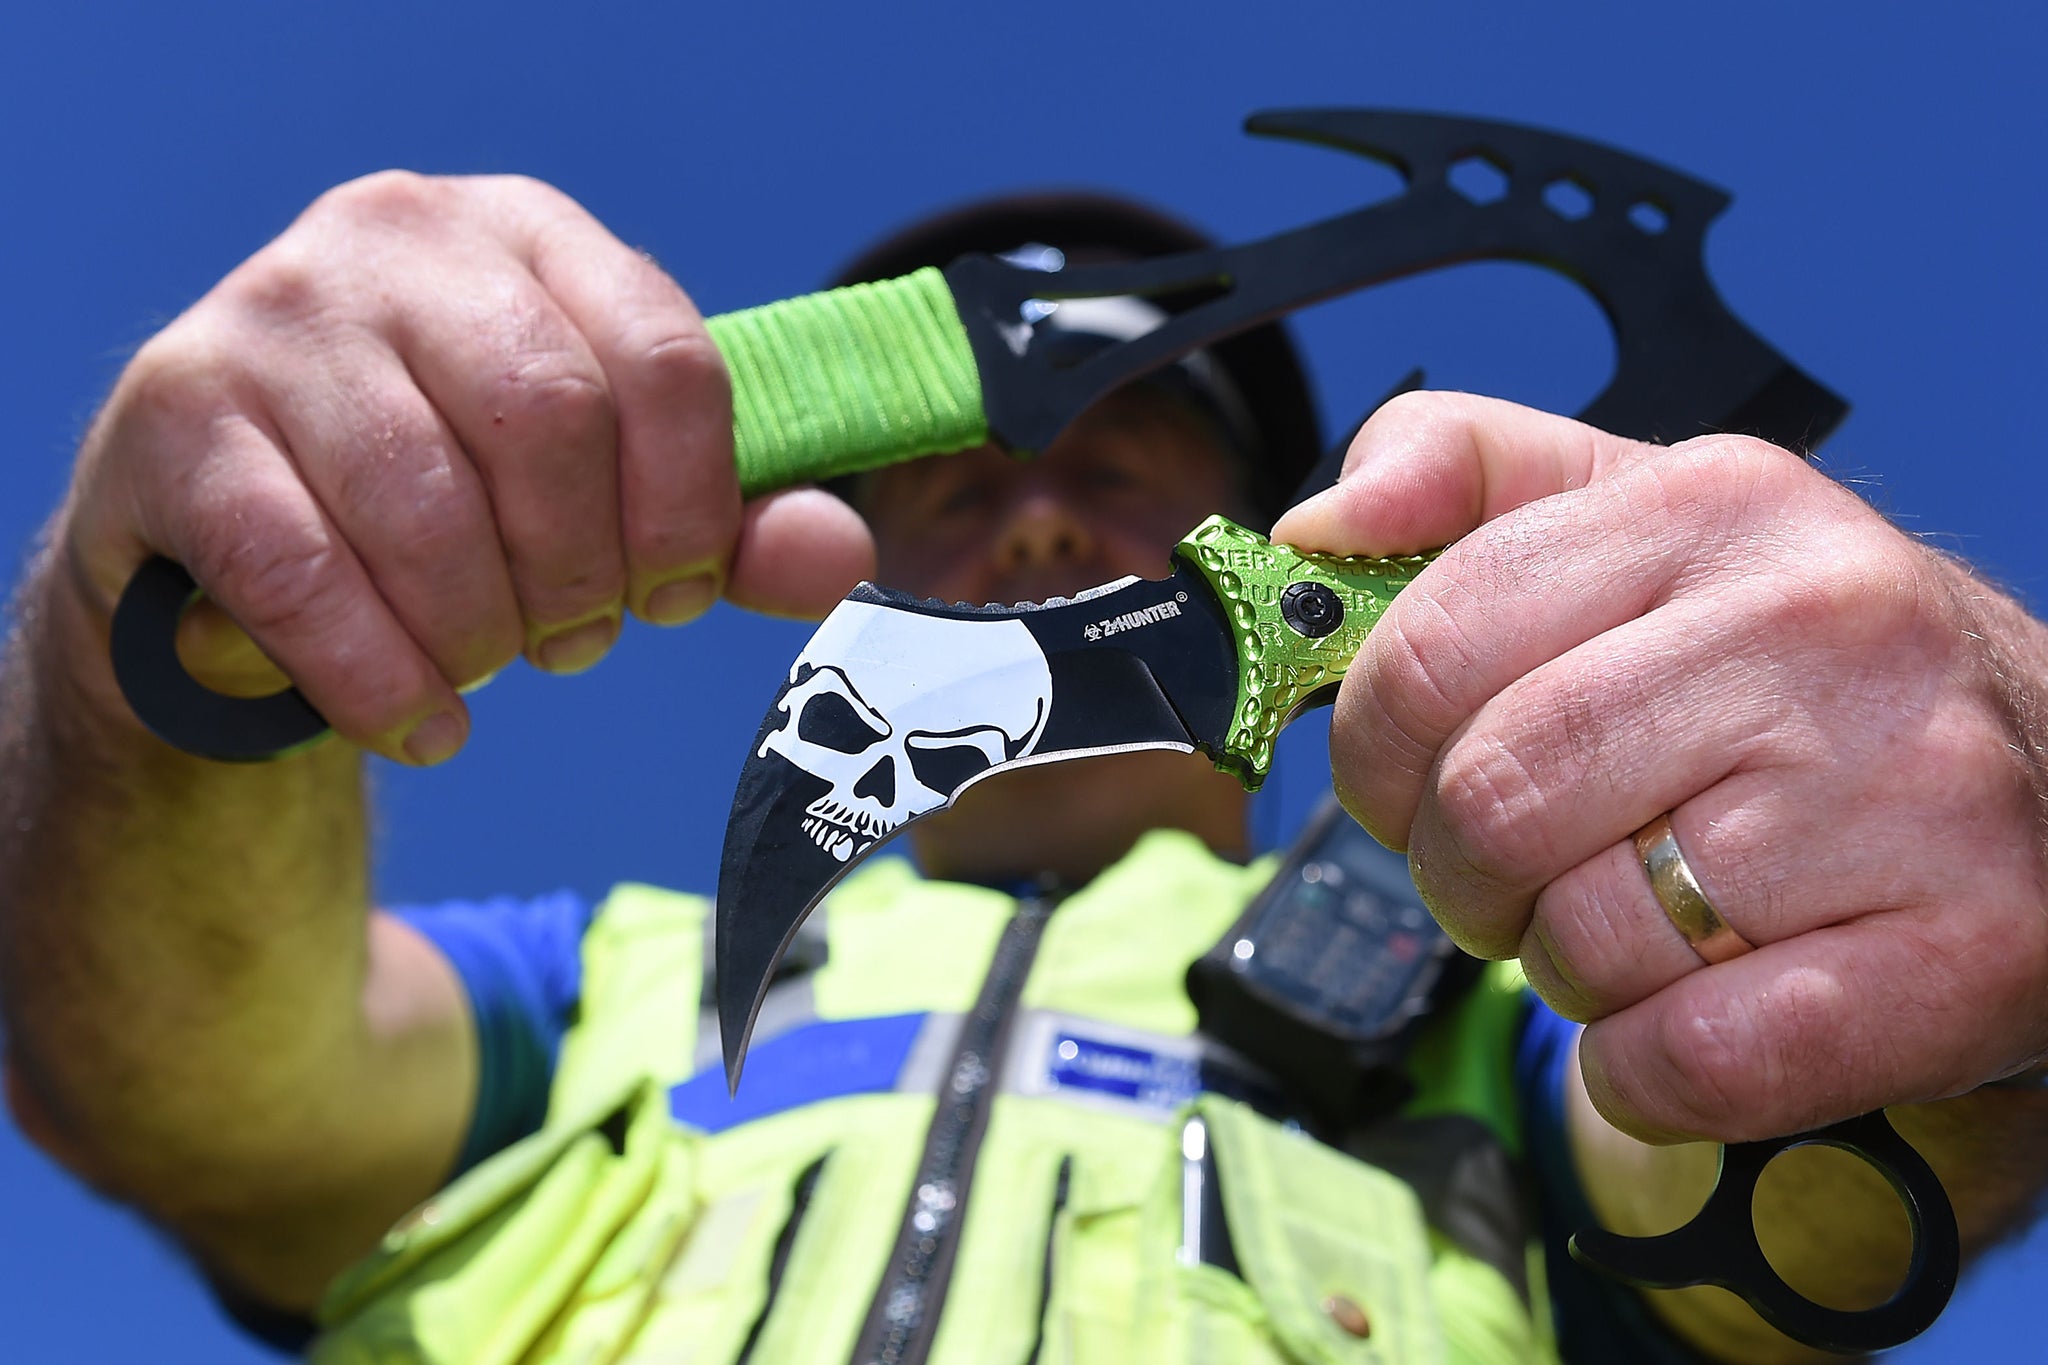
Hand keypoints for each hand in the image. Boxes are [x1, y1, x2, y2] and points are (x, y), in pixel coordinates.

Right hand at [60, 172, 874, 764]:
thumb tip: (841, 560)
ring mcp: (276, 316)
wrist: (228, 527)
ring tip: (487, 666)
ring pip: (426, 507)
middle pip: (549, 421)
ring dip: (481, 633)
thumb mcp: (600, 492)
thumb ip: (726, 528)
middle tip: (573, 641)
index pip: (664, 359)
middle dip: (582, 573)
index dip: (689, 507)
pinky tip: (420, 720)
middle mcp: (399, 238)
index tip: (672, 592)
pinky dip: (383, 679)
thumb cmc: (453, 497)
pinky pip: (307, 577)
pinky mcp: (175, 419)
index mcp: (530, 234)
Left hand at [1274, 392, 2047, 1142]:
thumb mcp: (1641, 520)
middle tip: (1510, 872)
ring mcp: (1907, 791)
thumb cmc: (1793, 667)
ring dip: (1566, 964)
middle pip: (1492, 800)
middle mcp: (1823, 626)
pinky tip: (1688, 1016)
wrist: (2046, 780)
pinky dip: (1644, 1070)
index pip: (1432, 642)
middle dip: (1460, 869)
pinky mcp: (1966, 954)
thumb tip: (1315, 527)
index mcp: (1717, 503)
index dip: (1373, 742)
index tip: (1401, 776)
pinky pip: (1692, 1058)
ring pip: (1584, 936)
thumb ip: (1465, 477)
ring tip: (1638, 920)